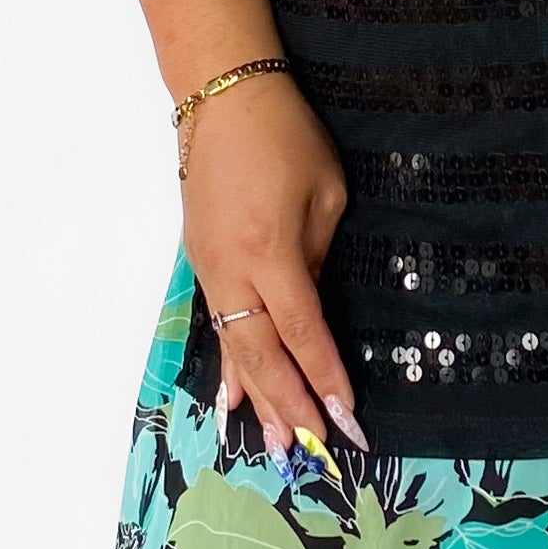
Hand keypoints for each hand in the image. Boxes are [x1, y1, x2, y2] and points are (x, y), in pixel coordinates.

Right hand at [179, 72, 366, 464]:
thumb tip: (310, 307)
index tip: (347, 416)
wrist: (222, 96)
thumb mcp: (325, 192)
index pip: (303, 332)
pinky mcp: (200, 263)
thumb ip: (318, 257)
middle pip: (263, 354)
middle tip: (314, 452)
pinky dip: (230, 366)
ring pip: (235, 348)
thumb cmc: (285, 135)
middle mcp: (232, 271)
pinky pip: (218, 327)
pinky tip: (232, 398)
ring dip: (257, 398)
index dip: (325, 377)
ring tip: (276, 445)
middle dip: (291, 405)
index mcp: (271, 253)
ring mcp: (209, 270)